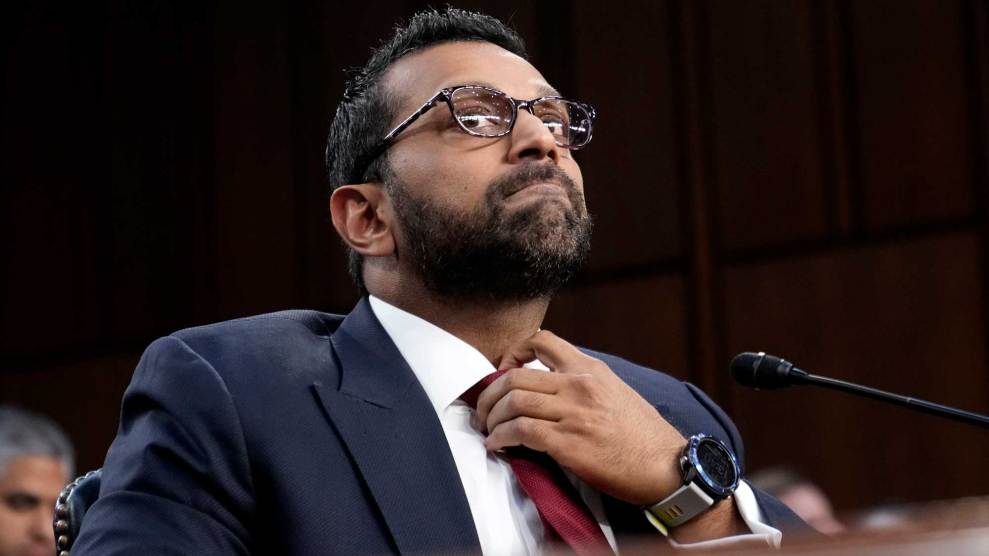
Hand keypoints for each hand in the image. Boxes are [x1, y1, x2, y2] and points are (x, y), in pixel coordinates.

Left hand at [475, 330, 686, 504]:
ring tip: (489, 431)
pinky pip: (520, 432)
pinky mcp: (568, 443)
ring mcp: (574, 413)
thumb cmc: (642, 435)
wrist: (667, 467)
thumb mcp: (616, 391)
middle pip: (515, 376)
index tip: (503, 372)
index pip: (542, 340)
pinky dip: (501, 438)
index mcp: (591, 369)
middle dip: (489, 395)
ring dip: (491, 419)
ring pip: (512, 402)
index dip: (513, 353)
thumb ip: (583, 383)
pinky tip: (498, 446)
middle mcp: (580, 385)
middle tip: (484, 411)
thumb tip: (549, 386)